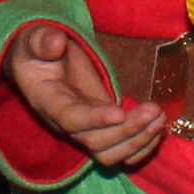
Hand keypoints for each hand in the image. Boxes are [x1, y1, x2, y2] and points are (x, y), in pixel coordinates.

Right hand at [3, 17, 166, 170]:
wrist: (40, 66)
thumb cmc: (37, 52)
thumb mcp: (33, 40)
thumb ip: (42, 41)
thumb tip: (56, 43)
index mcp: (48, 102)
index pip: (71, 119)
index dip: (95, 120)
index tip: (120, 111)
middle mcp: (67, 125)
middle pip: (96, 142)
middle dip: (128, 130)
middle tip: (154, 110)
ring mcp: (86, 130)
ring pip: (110, 153)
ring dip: (139, 140)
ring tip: (160, 117)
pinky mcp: (103, 130)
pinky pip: (121, 151)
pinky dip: (143, 147)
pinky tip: (159, 128)